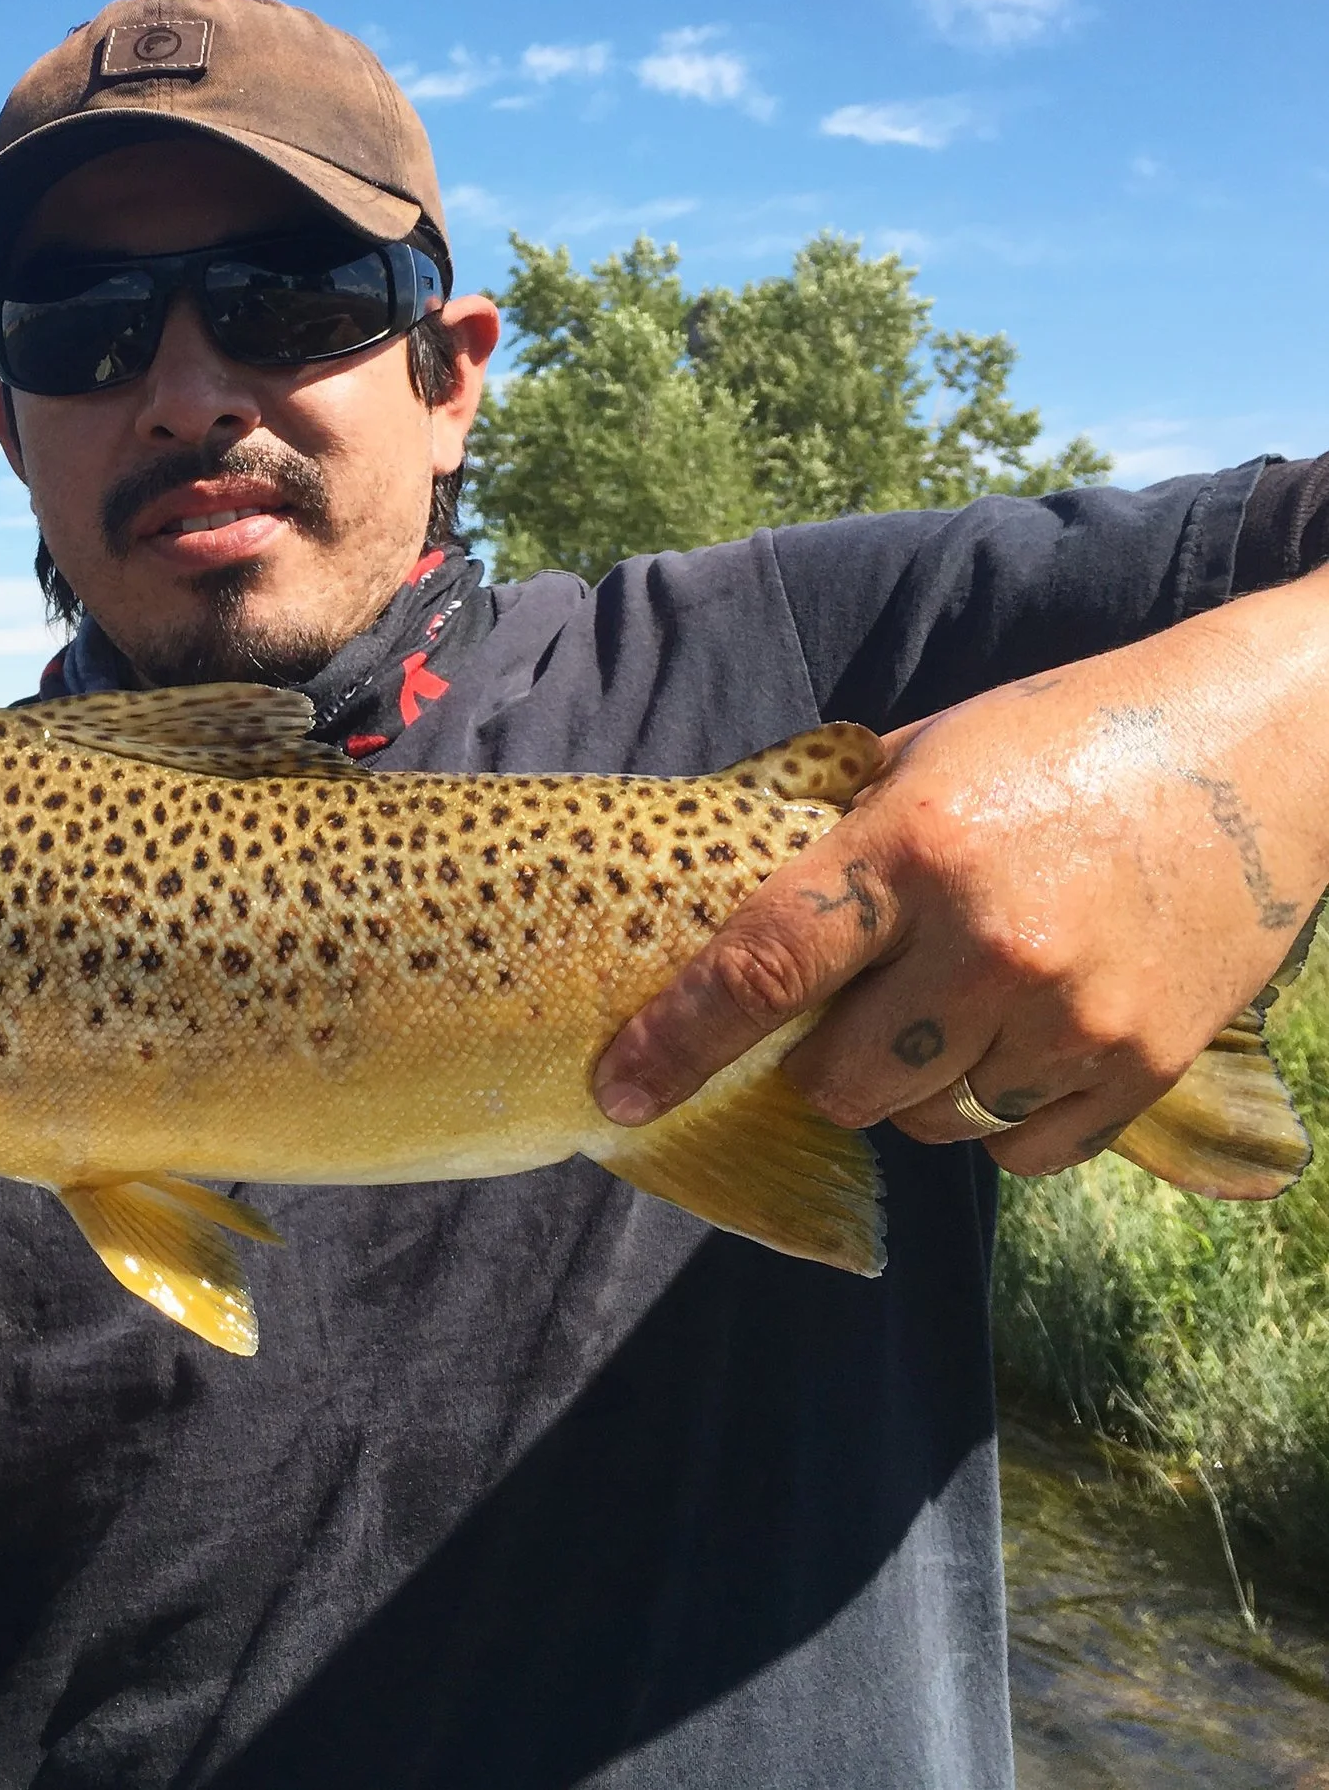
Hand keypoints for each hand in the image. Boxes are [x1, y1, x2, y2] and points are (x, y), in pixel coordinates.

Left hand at [591, 581, 1328, 1174]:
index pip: (762, 967)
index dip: (677, 1041)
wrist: (1265, 747)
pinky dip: (997, 1115)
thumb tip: (727, 904)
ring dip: (910, 1090)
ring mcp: (1072, 1014)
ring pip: (927, 1122)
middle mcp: (986, 943)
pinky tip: (1015, 1043)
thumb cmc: (1068, 735)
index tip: (619, 1091)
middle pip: (839, 1080)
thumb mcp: (927, 754)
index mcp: (911, 849)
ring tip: (947, 1011)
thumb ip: (833, 835)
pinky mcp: (1145, 1065)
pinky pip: (1020, 1149)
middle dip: (817, 1063)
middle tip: (847, 1014)